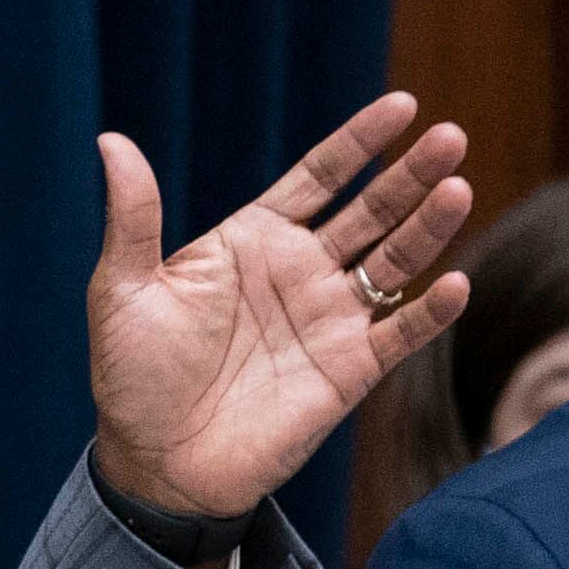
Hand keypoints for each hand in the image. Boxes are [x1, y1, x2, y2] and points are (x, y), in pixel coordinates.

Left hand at [85, 91, 473, 519]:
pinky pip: (401, 333)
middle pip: (370, 211)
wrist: (154, 462)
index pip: (318, 178)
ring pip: (395, 261)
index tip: (402, 106)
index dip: (359, 143)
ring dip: (429, 228)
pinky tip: (452, 282)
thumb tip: (111, 141)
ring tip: (457, 188)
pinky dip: (430, 311)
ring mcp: (330, 319)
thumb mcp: (122, 289)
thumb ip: (133, 215)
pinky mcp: (350, 371)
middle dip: (410, 175)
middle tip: (450, 138)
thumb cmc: (131, 374)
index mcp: (251, 242)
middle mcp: (300, 272)